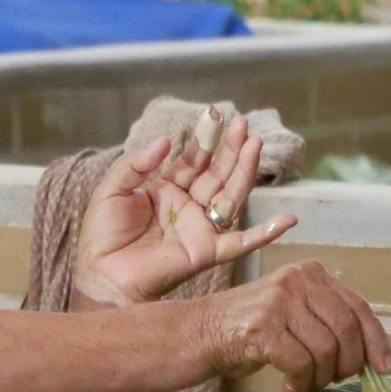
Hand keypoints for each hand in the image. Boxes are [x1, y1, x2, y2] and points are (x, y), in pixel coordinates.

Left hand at [72, 117, 295, 307]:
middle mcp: (188, 207)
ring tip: (254, 144)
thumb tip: (167, 141)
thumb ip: (136, 164)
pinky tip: (288, 220)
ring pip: (230, 196)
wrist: (101, 275)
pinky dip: (266, 233)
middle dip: (230, 149)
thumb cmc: (102, 236)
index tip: (217, 116)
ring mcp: (200, 228)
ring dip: (244, 172)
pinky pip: (241, 243)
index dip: (205, 140)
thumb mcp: (112, 189)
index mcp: (166, 190)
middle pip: (216, 173)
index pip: (193, 161)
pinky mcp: (207, 252)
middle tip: (242, 123)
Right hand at [199, 261, 390, 391]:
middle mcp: (297, 280)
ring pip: (326, 349)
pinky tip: (289, 387)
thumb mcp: (293, 314)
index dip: (376, 340)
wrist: (196, 333)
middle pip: (346, 329)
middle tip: (334, 380)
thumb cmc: (248, 331)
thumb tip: (370, 356)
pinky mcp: (262, 327)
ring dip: (320, 377)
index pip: (358, 307)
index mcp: (310, 274)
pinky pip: (301, 363)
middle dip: (347, 363)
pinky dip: (301, 382)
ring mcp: (279, 301)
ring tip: (305, 384)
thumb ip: (326, 322)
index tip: (384, 367)